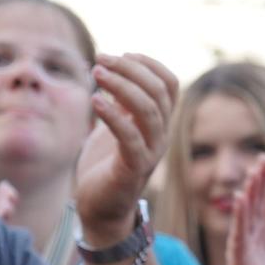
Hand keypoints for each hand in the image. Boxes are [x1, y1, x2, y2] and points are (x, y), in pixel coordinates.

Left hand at [75, 53, 177, 240]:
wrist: (100, 210)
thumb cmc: (104, 167)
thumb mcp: (113, 127)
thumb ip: (118, 103)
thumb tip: (112, 71)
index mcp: (158, 123)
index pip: (169, 83)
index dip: (149, 63)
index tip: (121, 54)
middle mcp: (160, 135)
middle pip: (159, 91)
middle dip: (130, 69)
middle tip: (101, 60)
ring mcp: (151, 152)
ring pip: (148, 110)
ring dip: (121, 86)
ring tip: (96, 73)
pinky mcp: (134, 169)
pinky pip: (130, 137)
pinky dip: (113, 115)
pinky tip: (95, 101)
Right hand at [227, 155, 264, 264]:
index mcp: (260, 231)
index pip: (261, 200)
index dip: (264, 180)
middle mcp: (248, 238)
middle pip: (252, 204)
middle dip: (257, 182)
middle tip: (263, 160)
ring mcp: (242, 250)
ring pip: (244, 217)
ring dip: (248, 195)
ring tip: (253, 175)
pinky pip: (239, 237)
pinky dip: (239, 219)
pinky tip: (242, 201)